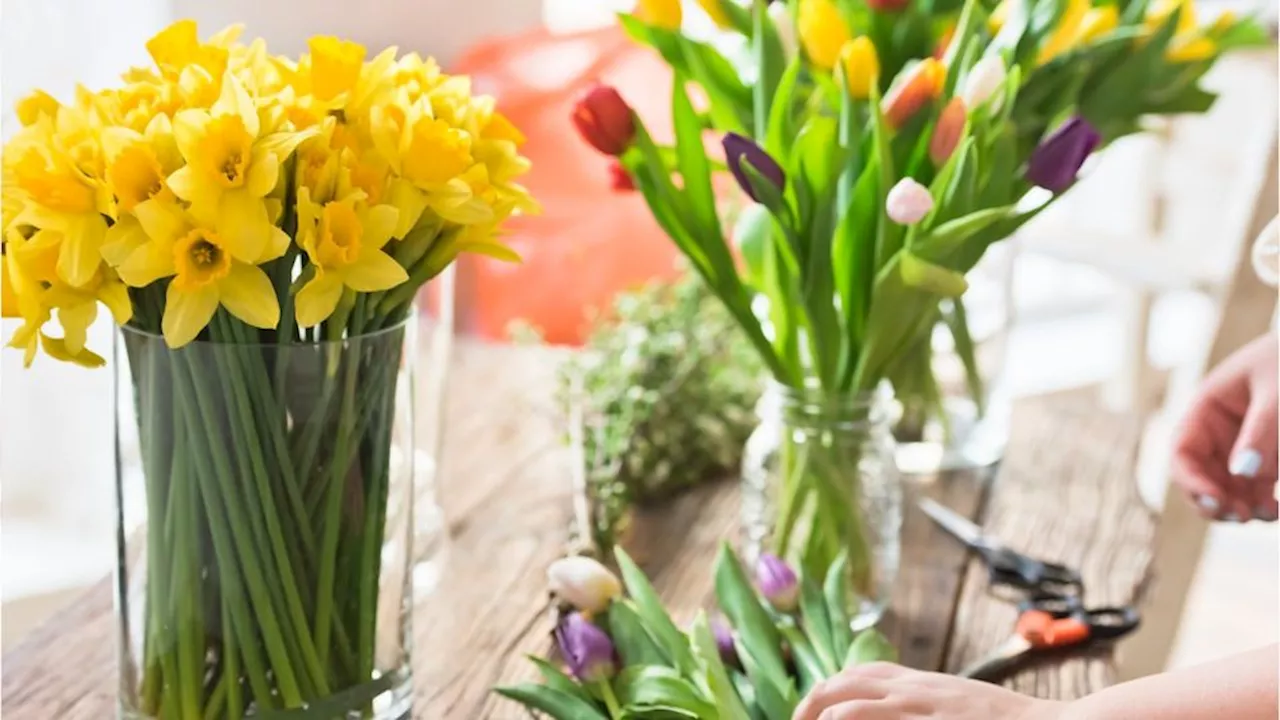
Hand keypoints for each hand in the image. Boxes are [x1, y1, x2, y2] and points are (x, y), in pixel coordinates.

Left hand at [791, 663, 1063, 719]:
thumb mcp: (965, 709)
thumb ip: (933, 709)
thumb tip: (907, 712)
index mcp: (927, 685)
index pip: (864, 672)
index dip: (831, 689)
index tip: (813, 712)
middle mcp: (921, 689)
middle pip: (849, 679)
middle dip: (814, 700)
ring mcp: (926, 704)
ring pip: (855, 694)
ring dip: (821, 706)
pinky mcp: (936, 718)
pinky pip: (879, 712)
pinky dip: (849, 715)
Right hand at [1173, 332, 1277, 521]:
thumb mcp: (1278, 393)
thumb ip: (1262, 431)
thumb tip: (1243, 472)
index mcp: (1207, 408)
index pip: (1183, 450)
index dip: (1191, 480)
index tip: (1217, 500)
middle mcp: (1217, 431)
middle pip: (1199, 476)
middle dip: (1214, 500)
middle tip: (1240, 515)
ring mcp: (1241, 446)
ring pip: (1226, 488)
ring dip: (1240, 506)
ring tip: (1267, 514)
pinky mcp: (1267, 458)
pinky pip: (1255, 488)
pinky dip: (1262, 503)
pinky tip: (1274, 510)